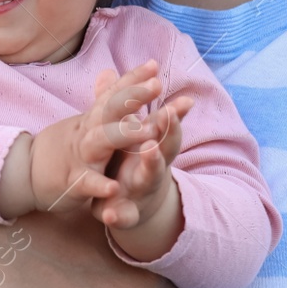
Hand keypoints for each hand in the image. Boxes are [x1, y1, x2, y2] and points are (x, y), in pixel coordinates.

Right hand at [25, 60, 168, 213]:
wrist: (29, 172)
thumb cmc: (69, 145)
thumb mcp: (87, 121)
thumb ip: (104, 98)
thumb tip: (110, 70)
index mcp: (94, 118)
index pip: (114, 93)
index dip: (133, 78)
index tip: (154, 64)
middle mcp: (88, 131)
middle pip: (110, 109)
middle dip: (133, 96)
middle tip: (156, 85)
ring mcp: (81, 155)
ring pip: (100, 140)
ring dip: (124, 134)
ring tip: (150, 132)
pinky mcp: (74, 182)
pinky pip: (87, 183)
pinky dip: (99, 185)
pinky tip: (114, 187)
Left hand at [93, 91, 191, 230]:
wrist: (134, 205)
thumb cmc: (134, 162)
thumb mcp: (131, 135)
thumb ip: (121, 107)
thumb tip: (108, 72)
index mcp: (152, 144)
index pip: (165, 125)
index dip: (172, 111)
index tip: (178, 95)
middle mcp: (153, 166)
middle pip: (166, 147)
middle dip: (168, 131)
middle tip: (169, 113)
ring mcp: (142, 189)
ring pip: (150, 176)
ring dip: (152, 163)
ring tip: (150, 149)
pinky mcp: (127, 212)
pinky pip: (124, 215)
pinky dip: (118, 215)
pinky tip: (109, 215)